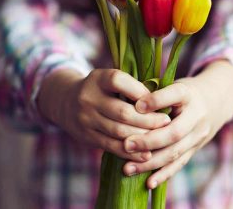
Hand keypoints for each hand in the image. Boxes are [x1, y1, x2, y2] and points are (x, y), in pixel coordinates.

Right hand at [38, 68, 170, 161]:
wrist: (65, 102)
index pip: (120, 82)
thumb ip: (131, 86)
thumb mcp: (110, 79)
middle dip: (148, 119)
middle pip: (123, 112)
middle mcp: (88, 98)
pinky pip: (112, 146)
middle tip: (166, 121)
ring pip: (119, 131)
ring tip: (160, 137)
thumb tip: (163, 99)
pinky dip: (131, 152)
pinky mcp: (86, 137)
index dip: (141, 92)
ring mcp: (86, 119)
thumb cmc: (101, 89)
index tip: (159, 100)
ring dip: (142, 136)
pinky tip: (146, 154)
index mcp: (98, 79)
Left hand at [120, 61, 232, 188]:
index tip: (137, 105)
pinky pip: (179, 164)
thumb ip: (154, 92)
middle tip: (126, 145)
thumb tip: (127, 102)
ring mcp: (198, 135)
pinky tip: (148, 183)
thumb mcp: (173, 84)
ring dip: (150, 163)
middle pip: (174, 132)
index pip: (175, 95)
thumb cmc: (184, 92)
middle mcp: (197, 115)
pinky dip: (163, 175)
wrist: (216, 101)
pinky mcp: (196, 149)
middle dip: (148, 141)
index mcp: (188, 93)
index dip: (157, 100)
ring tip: (127, 168)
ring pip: (175, 152)